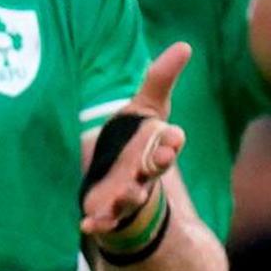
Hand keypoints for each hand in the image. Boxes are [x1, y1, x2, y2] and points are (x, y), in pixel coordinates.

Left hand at [83, 44, 191, 241]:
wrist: (118, 180)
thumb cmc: (136, 143)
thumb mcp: (145, 110)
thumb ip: (160, 81)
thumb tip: (184, 45)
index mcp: (157, 148)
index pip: (169, 142)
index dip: (171, 139)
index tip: (173, 136)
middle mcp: (146, 173)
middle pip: (157, 169)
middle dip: (160, 163)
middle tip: (162, 159)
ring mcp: (129, 194)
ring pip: (134, 196)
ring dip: (130, 195)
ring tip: (126, 192)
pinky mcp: (108, 212)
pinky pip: (105, 221)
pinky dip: (98, 224)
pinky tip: (86, 225)